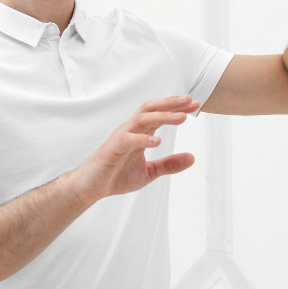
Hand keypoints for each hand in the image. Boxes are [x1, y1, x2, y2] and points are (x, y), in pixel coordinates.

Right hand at [69, 95, 198, 205]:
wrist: (92, 187)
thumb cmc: (116, 176)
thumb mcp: (149, 172)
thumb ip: (169, 164)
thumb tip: (192, 157)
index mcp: (139, 133)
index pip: (158, 113)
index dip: (176, 107)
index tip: (195, 104)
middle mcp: (130, 130)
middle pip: (150, 108)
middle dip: (171, 103)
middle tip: (190, 101)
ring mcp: (120, 137)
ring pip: (142, 119)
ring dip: (163, 117)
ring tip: (181, 118)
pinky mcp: (112, 149)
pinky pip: (127, 139)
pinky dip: (142, 139)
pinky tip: (157, 141)